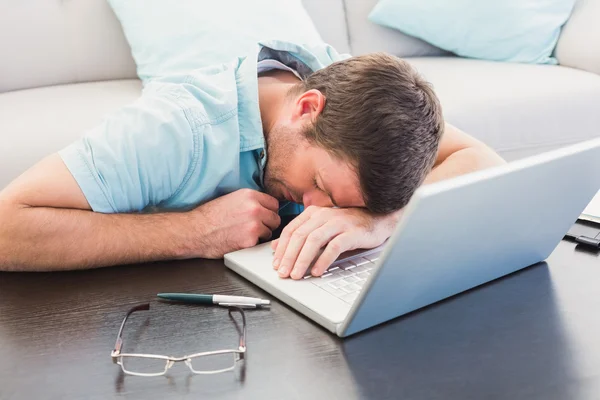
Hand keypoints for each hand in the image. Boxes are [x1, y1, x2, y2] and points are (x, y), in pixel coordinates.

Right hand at [190, 189, 280, 257]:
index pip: (274, 203)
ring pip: (270, 231)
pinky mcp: (250, 240)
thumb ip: (250, 201)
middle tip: (254, 227)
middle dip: (267, 224)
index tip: (263, 216)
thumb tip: (265, 206)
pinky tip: (240, 240)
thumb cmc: (210, 216)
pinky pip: (261, 243)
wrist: (196, 231)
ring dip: (261, 234)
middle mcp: (254, 208)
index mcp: (250, 195)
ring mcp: (254, 224)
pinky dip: (253, 243)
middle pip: (275, 218)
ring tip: (244, 234)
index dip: (268, 211)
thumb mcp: (231, 198)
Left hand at [271, 206, 399, 278]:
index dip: (281, 249)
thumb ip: (300, 235)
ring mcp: (338, 223)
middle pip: (300, 236)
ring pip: (314, 240)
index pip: (291, 231)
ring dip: (302, 259)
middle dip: (289, 257)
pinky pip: (334, 247)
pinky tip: (317, 271)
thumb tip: (275, 246)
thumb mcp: (321, 228)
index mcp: (313, 213)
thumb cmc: (348, 225)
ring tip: (297, 274)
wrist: (378, 219)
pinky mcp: (352, 232)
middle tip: (283, 273)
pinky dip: (324, 260)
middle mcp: (323, 215)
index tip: (276, 264)